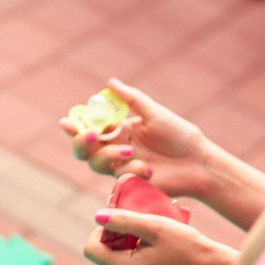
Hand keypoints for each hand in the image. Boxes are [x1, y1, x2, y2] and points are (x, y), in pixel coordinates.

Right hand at [61, 78, 211, 198]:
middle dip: (81, 142)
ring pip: (96, 163)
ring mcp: (121, 166)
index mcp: (119, 130)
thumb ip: (131, 99)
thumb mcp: (155, 113)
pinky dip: (132, 169)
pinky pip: (118, 175)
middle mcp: (115, 148)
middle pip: (83, 150)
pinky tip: (150, 169)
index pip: (89, 127)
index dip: (74, 126)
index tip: (65, 122)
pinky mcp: (129, 182)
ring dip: (109, 154)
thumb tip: (110, 82)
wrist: (199, 163)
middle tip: (91, 136)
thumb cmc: (179, 136)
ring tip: (132, 151)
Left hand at [84, 209, 236, 264]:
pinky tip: (150, 245)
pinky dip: (131, 253)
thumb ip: (123, 220)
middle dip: (112, 237)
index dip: (100, 231)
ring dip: (122, 244)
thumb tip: (97, 216)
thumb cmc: (186, 245)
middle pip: (101, 255)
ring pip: (112, 261)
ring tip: (145, 234)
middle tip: (135, 224)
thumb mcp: (154, 226)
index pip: (92, 249)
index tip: (121, 220)